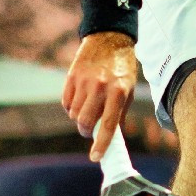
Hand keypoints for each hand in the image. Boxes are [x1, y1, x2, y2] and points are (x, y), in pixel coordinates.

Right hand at [62, 31, 137, 161]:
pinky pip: (66, 102)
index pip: (108, 125)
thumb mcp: (129, 89)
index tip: (96, 157)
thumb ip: (120, 113)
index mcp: (119, 92)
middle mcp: (101, 87)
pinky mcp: (72, 76)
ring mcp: (84, 81)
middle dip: (85, 130)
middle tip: (89, 129)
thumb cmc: (122, 68)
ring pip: (74, 114)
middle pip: (85, 122)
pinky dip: (70, 106)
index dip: (101, 144)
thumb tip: (112, 137)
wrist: (109, 38)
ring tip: (87, 108)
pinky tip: (79, 99)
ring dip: (78, 117)